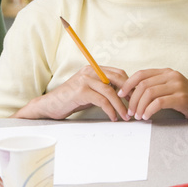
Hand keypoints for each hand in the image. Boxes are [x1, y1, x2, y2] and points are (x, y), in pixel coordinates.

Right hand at [16, 66, 130, 120]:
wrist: (51, 105)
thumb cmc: (72, 99)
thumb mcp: (90, 91)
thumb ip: (104, 89)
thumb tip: (124, 95)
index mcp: (94, 69)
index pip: (118, 73)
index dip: (130, 85)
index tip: (136, 98)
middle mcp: (90, 71)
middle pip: (117, 78)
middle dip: (129, 94)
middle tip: (135, 107)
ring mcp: (85, 80)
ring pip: (110, 91)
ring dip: (120, 105)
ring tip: (125, 116)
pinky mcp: (81, 91)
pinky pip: (101, 100)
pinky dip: (110, 110)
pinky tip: (113, 117)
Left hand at [117, 68, 187, 119]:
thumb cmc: (185, 99)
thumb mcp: (169, 88)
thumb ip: (154, 86)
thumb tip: (131, 93)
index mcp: (166, 72)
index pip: (141, 74)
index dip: (128, 84)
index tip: (121, 94)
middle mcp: (171, 76)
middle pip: (143, 85)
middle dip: (133, 99)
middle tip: (130, 111)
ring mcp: (177, 85)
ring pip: (149, 93)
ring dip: (140, 106)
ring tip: (138, 115)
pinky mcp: (181, 97)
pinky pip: (159, 102)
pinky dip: (149, 110)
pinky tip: (146, 116)